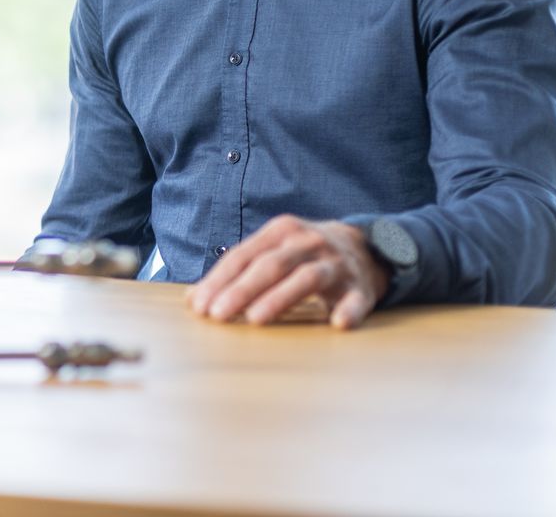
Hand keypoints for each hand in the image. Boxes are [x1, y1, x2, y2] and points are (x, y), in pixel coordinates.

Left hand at [186, 215, 387, 329]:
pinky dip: (349, 310)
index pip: (243, 256)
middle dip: (241, 290)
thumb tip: (192, 299)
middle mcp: (307, 242)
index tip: (199, 306)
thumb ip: (236, 271)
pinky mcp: (361, 287)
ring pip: (306, 278)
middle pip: (270, 265)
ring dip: (279, 299)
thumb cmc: (303, 254)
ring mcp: (336, 263)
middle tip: (217, 315)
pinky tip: (337, 323)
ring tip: (255, 320)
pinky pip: (356, 299)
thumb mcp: (271, 251)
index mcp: (280, 232)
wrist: (364, 247)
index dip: (219, 281)